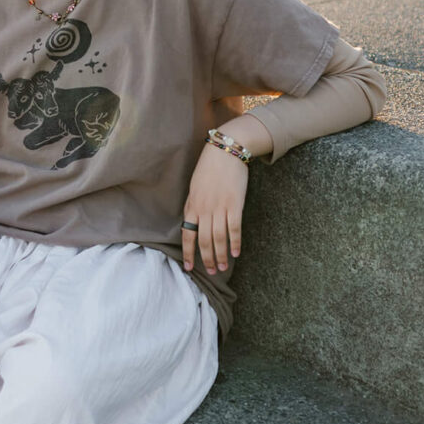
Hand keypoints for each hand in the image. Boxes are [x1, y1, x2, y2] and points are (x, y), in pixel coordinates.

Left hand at [182, 141, 249, 273]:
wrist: (225, 151)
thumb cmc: (209, 169)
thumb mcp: (195, 187)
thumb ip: (193, 206)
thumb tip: (192, 223)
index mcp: (192, 205)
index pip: (187, 235)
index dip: (188, 253)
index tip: (189, 267)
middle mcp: (204, 209)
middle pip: (204, 241)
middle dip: (207, 259)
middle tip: (212, 272)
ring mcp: (219, 207)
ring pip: (218, 238)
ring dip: (221, 255)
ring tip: (223, 267)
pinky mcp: (234, 204)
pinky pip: (234, 228)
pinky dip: (235, 242)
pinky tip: (236, 253)